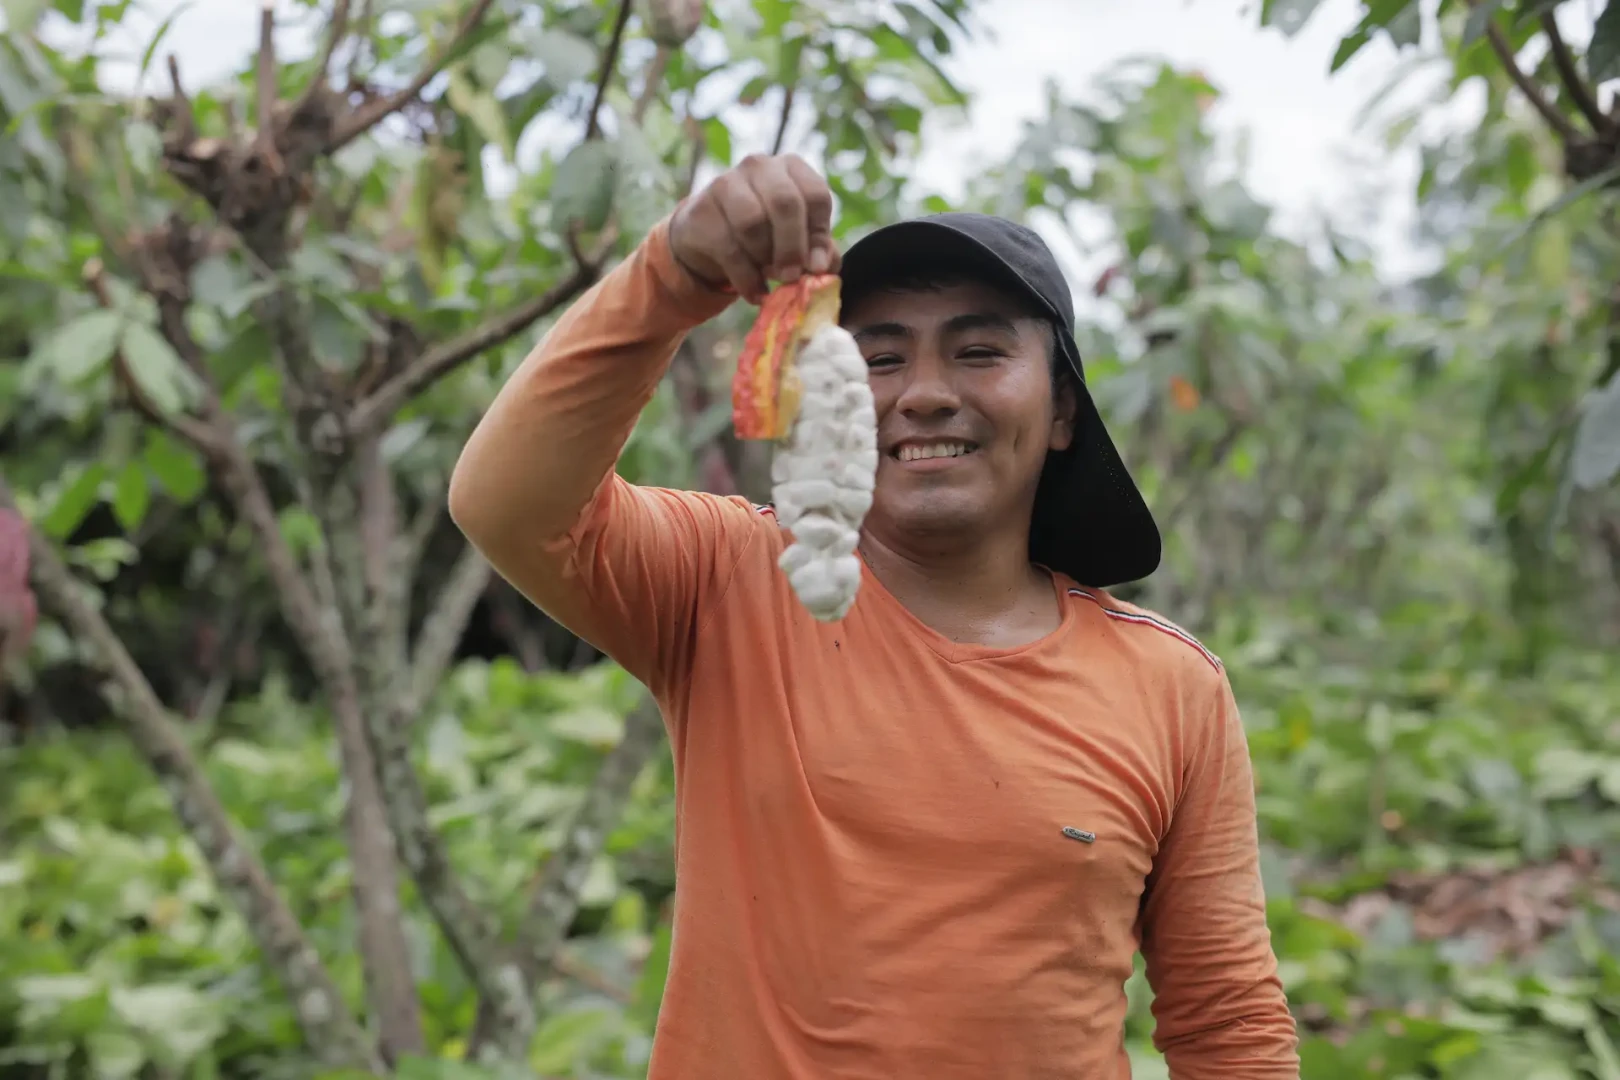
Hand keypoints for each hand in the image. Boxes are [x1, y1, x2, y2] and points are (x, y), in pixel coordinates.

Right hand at [669, 153, 839, 304]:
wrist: (709, 241)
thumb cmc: (764, 236)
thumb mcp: (797, 239)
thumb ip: (818, 250)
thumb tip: (824, 265)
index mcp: (791, 168)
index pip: (815, 194)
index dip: (819, 234)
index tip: (817, 267)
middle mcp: (759, 166)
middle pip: (785, 203)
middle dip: (792, 247)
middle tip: (792, 277)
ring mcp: (726, 183)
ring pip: (752, 223)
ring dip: (764, 259)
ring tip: (768, 277)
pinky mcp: (701, 210)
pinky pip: (728, 247)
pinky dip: (746, 278)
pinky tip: (754, 292)